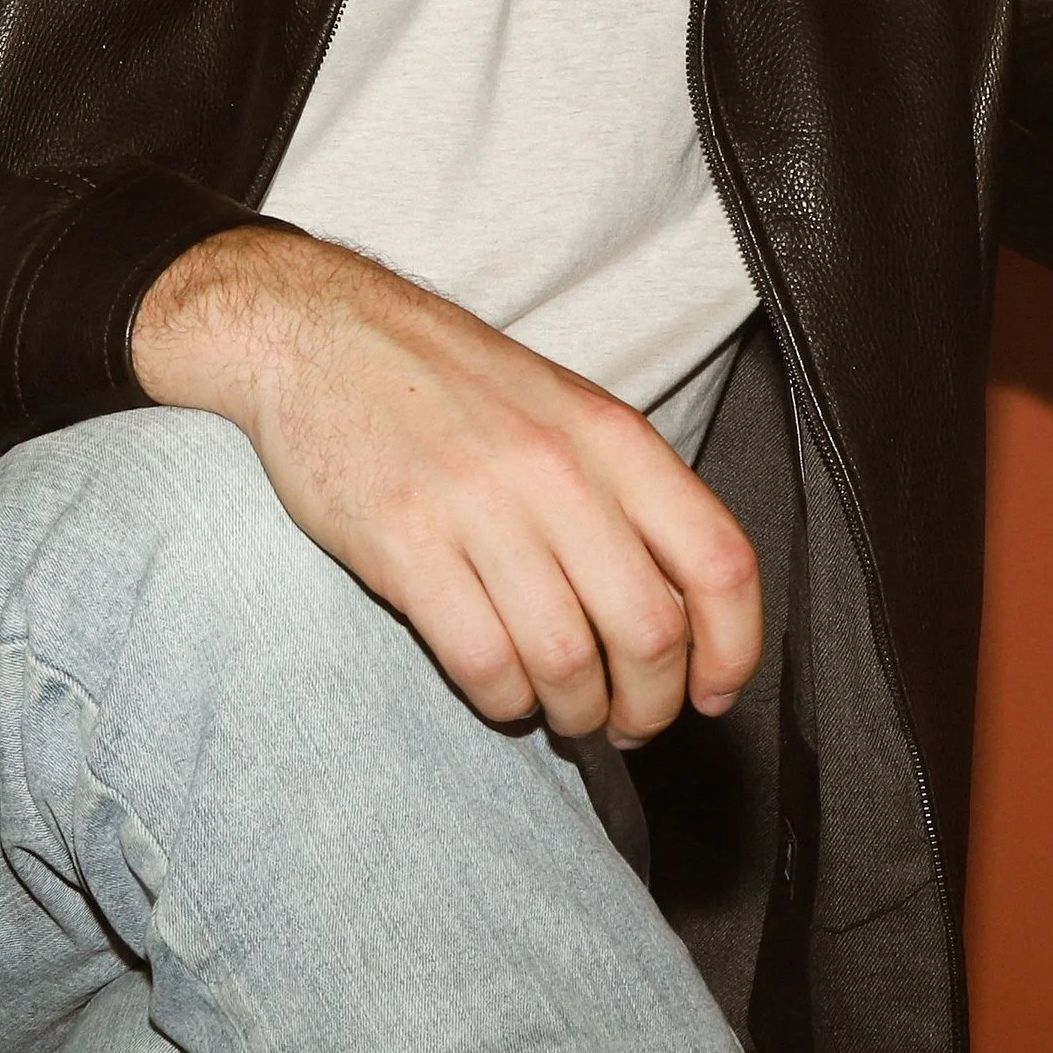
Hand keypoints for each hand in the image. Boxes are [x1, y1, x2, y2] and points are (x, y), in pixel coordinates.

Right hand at [130, 224, 760, 744]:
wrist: (320, 332)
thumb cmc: (446, 381)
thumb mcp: (561, 409)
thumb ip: (624, 494)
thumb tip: (681, 611)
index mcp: (611, 435)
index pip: (718, 558)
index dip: (732, 647)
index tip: (712, 692)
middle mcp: (558, 469)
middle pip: (651, 631)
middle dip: (650, 704)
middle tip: (628, 719)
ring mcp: (479, 506)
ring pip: (568, 661)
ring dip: (575, 712)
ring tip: (562, 709)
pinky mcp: (404, 545)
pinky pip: (483, 663)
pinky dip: (503, 701)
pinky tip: (499, 689)